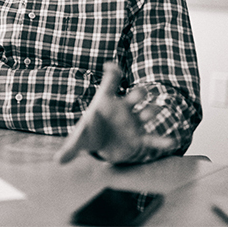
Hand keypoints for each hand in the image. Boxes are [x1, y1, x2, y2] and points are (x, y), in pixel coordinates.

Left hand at [54, 62, 172, 164]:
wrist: (101, 145)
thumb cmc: (90, 133)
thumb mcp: (78, 139)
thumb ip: (70, 148)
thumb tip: (58, 161)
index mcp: (106, 101)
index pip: (111, 82)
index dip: (112, 72)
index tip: (111, 66)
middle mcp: (123, 109)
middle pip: (135, 95)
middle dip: (138, 93)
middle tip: (138, 94)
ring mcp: (133, 122)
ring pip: (147, 112)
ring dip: (151, 111)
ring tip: (150, 113)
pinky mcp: (139, 138)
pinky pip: (152, 139)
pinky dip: (161, 141)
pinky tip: (169, 142)